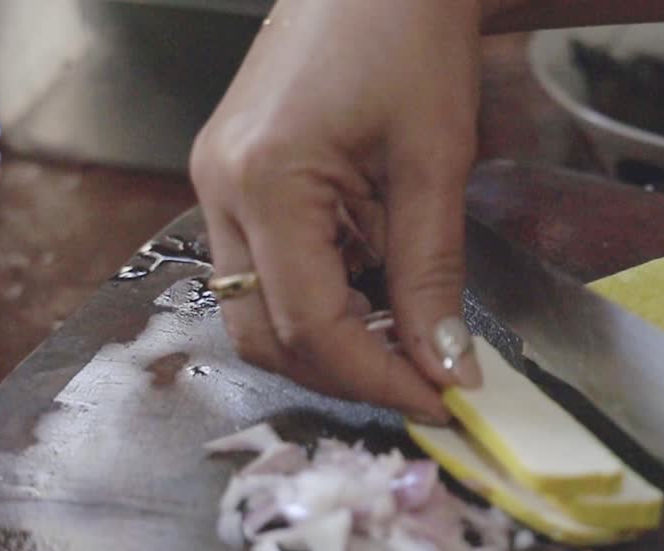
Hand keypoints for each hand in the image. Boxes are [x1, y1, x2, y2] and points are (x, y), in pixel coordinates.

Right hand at [190, 0, 486, 420]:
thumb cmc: (408, 39)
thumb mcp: (435, 164)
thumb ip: (432, 275)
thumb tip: (446, 365)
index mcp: (265, 180)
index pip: (311, 326)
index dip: (378, 378)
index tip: (440, 400)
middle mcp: (221, 189)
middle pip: (264, 334)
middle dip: (345, 372)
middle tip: (423, 381)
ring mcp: (218, 184)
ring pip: (254, 311)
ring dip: (328, 343)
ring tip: (403, 342)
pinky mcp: (234, 180)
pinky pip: (263, 270)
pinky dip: (317, 301)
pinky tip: (373, 295)